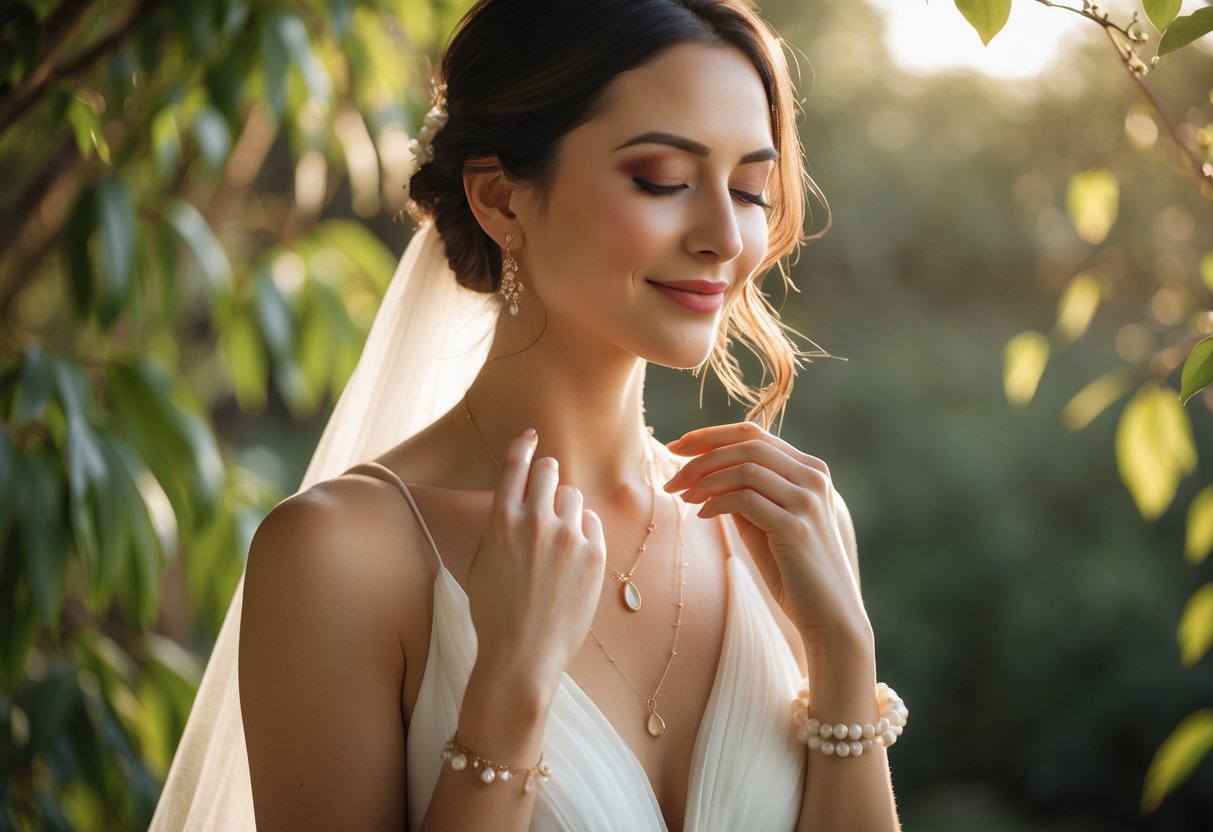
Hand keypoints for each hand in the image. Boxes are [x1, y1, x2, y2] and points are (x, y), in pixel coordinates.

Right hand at [466, 430, 606, 701]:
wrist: (522, 653)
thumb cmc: (494, 612)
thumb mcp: (481, 561)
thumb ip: (499, 526)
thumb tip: (515, 502)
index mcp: (501, 520)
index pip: (515, 466)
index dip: (523, 445)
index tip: (530, 436)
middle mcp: (535, 522)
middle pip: (549, 472)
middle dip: (547, 473)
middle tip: (547, 482)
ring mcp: (568, 538)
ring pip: (573, 497)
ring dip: (565, 508)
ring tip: (556, 537)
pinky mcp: (593, 555)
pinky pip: (591, 524)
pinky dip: (583, 531)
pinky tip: (572, 555)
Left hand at [663, 421, 867, 646]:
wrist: (829, 614)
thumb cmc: (792, 568)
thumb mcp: (766, 520)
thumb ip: (744, 491)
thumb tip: (703, 472)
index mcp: (809, 469)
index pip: (754, 433)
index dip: (710, 435)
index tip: (675, 446)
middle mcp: (813, 477)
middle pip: (747, 445)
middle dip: (700, 457)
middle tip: (671, 479)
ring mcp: (807, 501)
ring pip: (744, 468)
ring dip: (704, 480)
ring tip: (682, 498)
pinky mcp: (796, 528)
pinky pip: (745, 499)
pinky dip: (716, 502)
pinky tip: (702, 515)